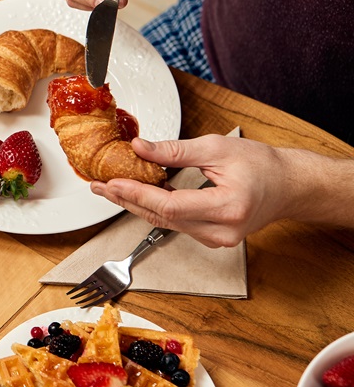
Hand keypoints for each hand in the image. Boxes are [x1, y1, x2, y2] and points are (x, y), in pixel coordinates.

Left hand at [89, 135, 302, 247]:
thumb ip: (175, 150)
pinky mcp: (211, 237)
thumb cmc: (261, 166)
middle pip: (162, 218)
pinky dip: (152, 208)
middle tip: (99, 185)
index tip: (112, 182)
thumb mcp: (217, 148)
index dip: (138, 194)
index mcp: (228, 208)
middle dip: (127, 199)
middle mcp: (222, 231)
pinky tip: (134, 195)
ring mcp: (217, 239)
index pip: (171, 206)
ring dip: (135, 204)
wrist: (288, 187)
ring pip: (164, 223)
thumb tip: (139, 147)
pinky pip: (174, 224)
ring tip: (108, 188)